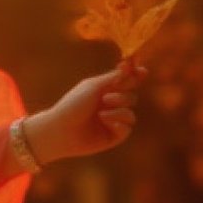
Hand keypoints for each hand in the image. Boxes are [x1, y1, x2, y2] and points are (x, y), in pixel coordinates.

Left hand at [28, 57, 148, 163]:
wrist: (60, 130)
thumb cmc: (73, 104)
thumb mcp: (94, 86)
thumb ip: (114, 77)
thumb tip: (131, 65)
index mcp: (104, 91)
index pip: (126, 83)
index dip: (136, 76)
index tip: (142, 72)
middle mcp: (109, 106)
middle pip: (132, 97)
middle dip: (122, 97)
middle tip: (106, 99)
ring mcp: (112, 122)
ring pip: (131, 114)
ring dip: (119, 112)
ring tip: (101, 115)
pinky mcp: (112, 137)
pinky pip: (128, 129)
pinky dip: (119, 125)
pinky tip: (106, 123)